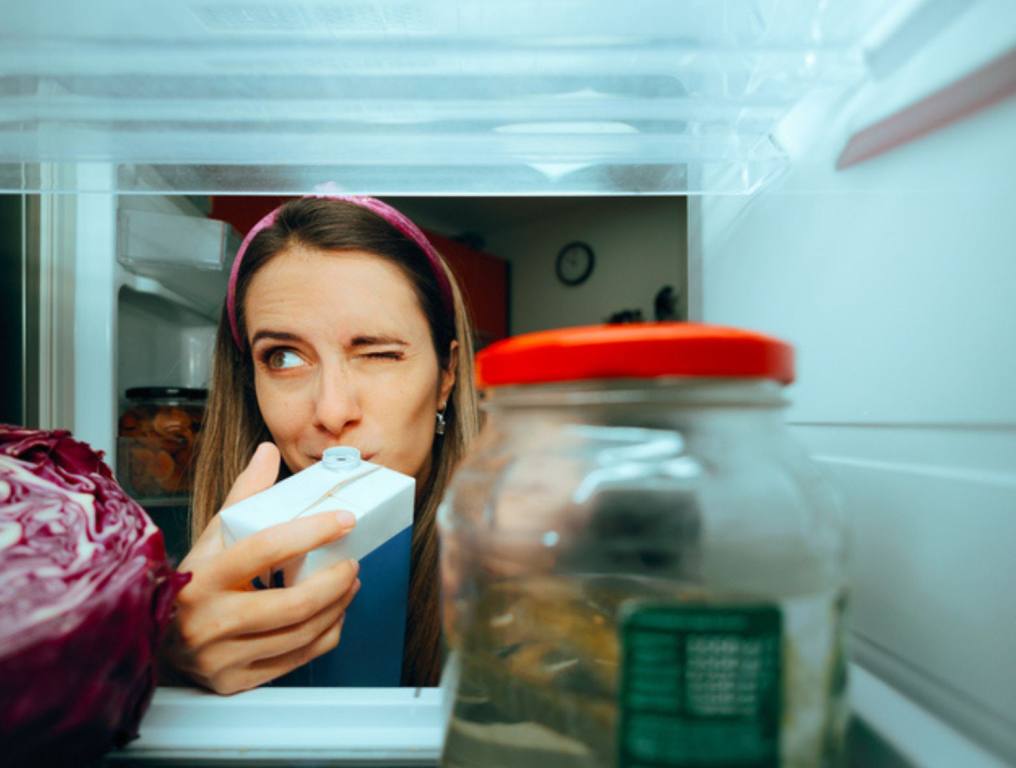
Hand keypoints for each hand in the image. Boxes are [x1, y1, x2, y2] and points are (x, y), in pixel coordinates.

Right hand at [163, 443, 360, 694]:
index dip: (311, 532)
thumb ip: (243, 495)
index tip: (343, 519)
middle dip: (335, 582)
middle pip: (292, 604)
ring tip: (348, 585)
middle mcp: (207, 622)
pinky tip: (333, 616)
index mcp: (200, 577)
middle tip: (352, 563)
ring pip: (300, 634)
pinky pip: (296, 660)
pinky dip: (325, 635)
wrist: (155, 640)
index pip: (264, 548)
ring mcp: (219, 657)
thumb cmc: (191, 582)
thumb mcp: (211, 538)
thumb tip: (268, 452)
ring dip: (338, 607)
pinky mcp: (233, 682)